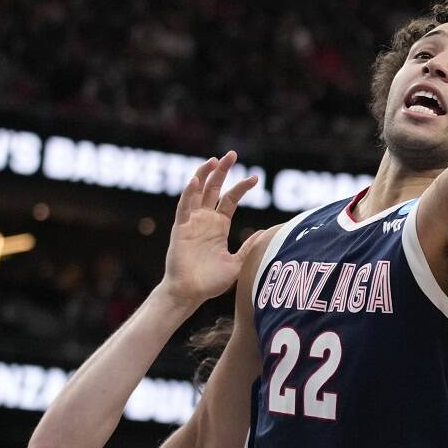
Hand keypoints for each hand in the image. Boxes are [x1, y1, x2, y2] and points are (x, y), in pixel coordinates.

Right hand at [159, 151, 260, 306]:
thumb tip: (266, 233)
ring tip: (213, 160)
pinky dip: (188, 194)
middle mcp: (205, 220)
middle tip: (231, 154)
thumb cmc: (210, 282)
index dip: (241, 187)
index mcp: (218, 225)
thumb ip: (249, 247)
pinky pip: (184, 208)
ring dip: (204, 175)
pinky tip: (194, 181)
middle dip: (222, 171)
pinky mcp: (180, 228)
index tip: (255, 178)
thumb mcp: (237, 263)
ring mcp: (192, 222)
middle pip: (214, 188)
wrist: (190, 294)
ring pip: (197, 192)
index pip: (230, 199)